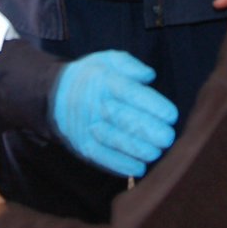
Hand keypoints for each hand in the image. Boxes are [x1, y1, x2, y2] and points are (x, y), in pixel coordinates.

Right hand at [51, 51, 177, 176]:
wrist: (55, 94)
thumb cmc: (92, 77)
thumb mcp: (107, 60)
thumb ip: (129, 65)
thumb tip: (149, 76)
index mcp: (103, 80)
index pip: (130, 93)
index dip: (152, 105)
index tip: (171, 115)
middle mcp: (94, 104)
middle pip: (124, 119)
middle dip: (149, 130)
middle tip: (168, 138)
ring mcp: (86, 126)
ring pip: (114, 140)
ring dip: (138, 149)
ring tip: (156, 153)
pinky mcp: (82, 145)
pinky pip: (102, 157)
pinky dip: (121, 165)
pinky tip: (139, 168)